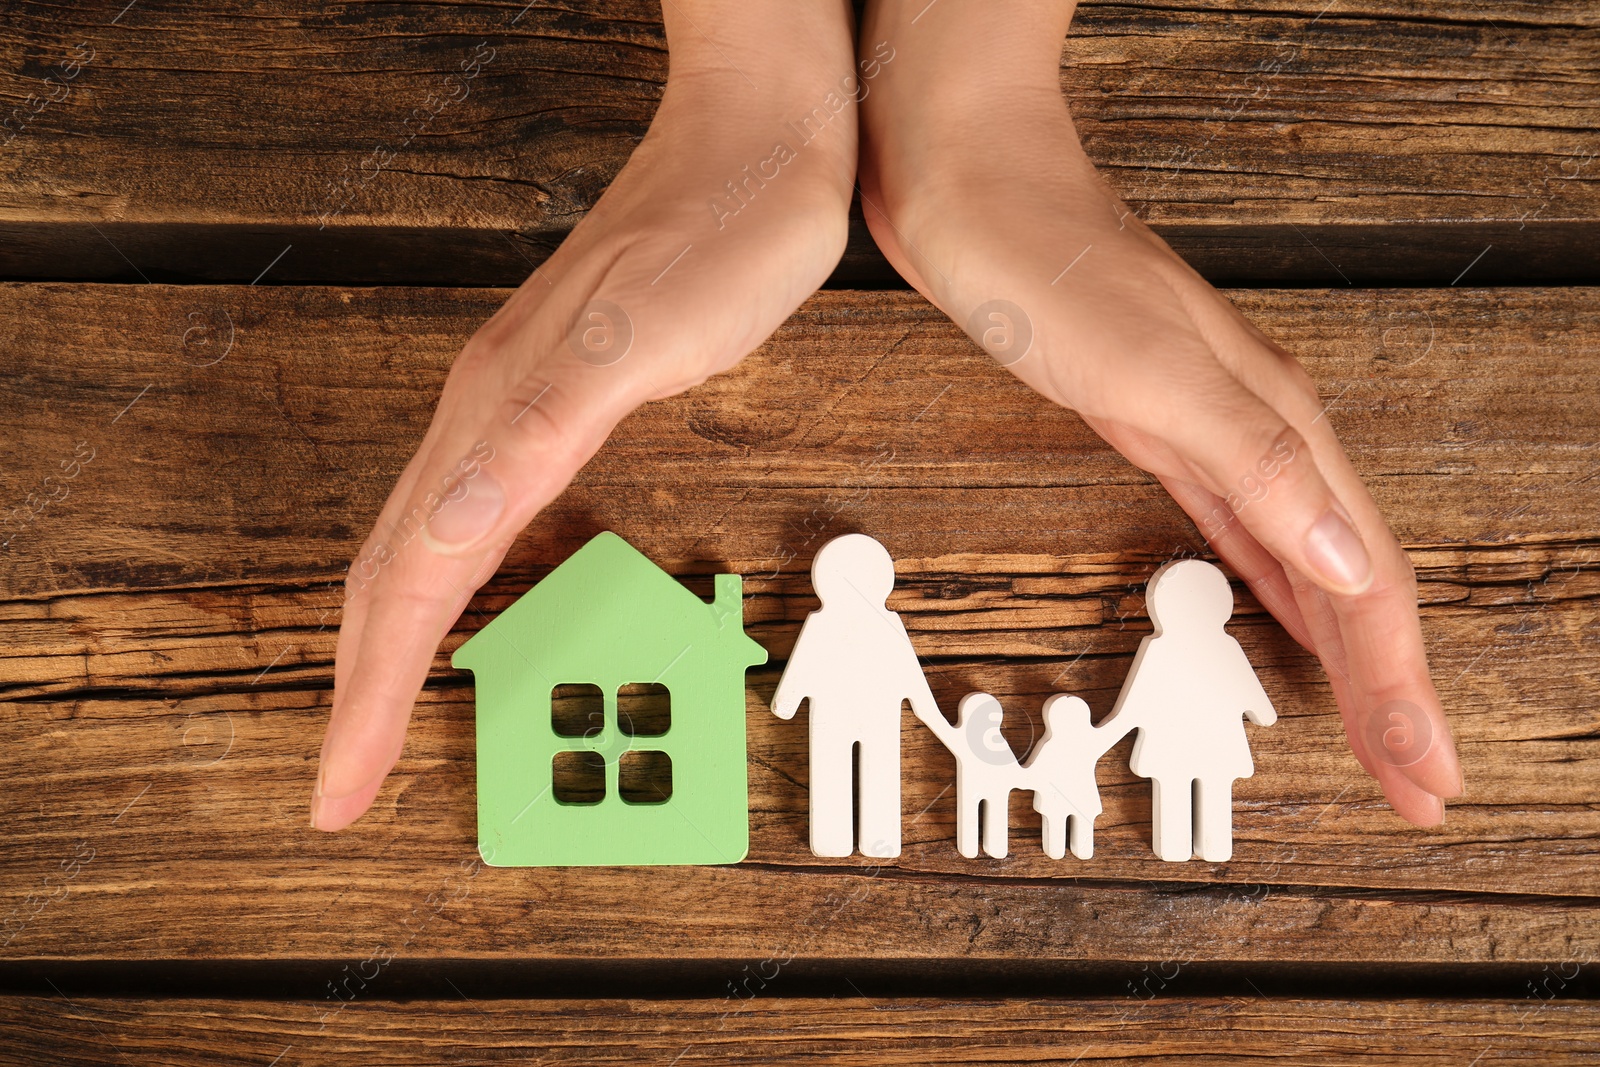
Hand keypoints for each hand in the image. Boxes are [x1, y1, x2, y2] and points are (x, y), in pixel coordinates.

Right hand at [311, 1, 858, 829]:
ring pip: (429, 551)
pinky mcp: (561, 401)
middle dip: (365, 690)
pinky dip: (460, 591)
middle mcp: (490, 414)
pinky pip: (483, 521)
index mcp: (497, 415)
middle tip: (345, 783)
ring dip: (401, 646)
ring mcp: (519, 407)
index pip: (410, 585)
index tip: (343, 785)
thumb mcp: (639, 338)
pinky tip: (476, 607)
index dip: (371, 695)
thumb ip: (536, 430)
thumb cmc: (718, 233)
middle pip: (396, 578)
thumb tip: (443, 527)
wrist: (759, 141)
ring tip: (384, 718)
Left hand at [859, 0, 1462, 823]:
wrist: (967, 181)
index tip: (1425, 776)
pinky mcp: (1160, 431)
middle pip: (1351, 587)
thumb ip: (1256, 464)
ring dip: (1344, 654)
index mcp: (1277, 428)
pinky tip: (1285, 617)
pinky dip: (1277, 597)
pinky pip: (1244, 537)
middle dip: (1389, 692)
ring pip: (1304, 568)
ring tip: (1374, 727)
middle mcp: (1262, 435)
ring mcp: (1213, 433)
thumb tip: (1349, 563)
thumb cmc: (1043, 261)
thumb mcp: (1149, 372)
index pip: (1365, 586)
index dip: (1399, 689)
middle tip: (1418, 782)